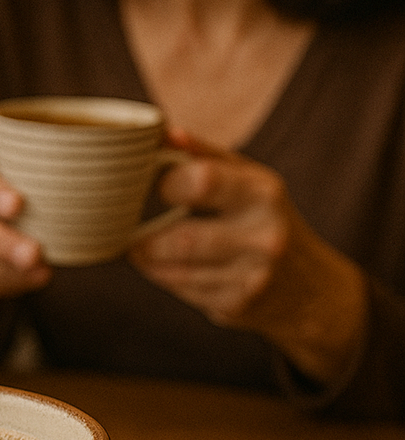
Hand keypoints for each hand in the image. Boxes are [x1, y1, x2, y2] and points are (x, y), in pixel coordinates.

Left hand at [128, 130, 366, 383]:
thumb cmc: (265, 218)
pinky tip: (165, 267)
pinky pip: (183, 291)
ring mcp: (253, 277)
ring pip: (176, 270)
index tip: (154, 188)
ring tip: (139, 248)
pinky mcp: (238, 307)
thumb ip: (205, 154)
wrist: (310, 288)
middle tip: (128, 229)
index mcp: (263, 194)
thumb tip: (162, 132)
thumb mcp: (249, 180)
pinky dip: (165, 277)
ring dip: (148, 260)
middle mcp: (265, 237)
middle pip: (184, 239)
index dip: (166, 183)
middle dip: (145, 237)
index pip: (201, 182)